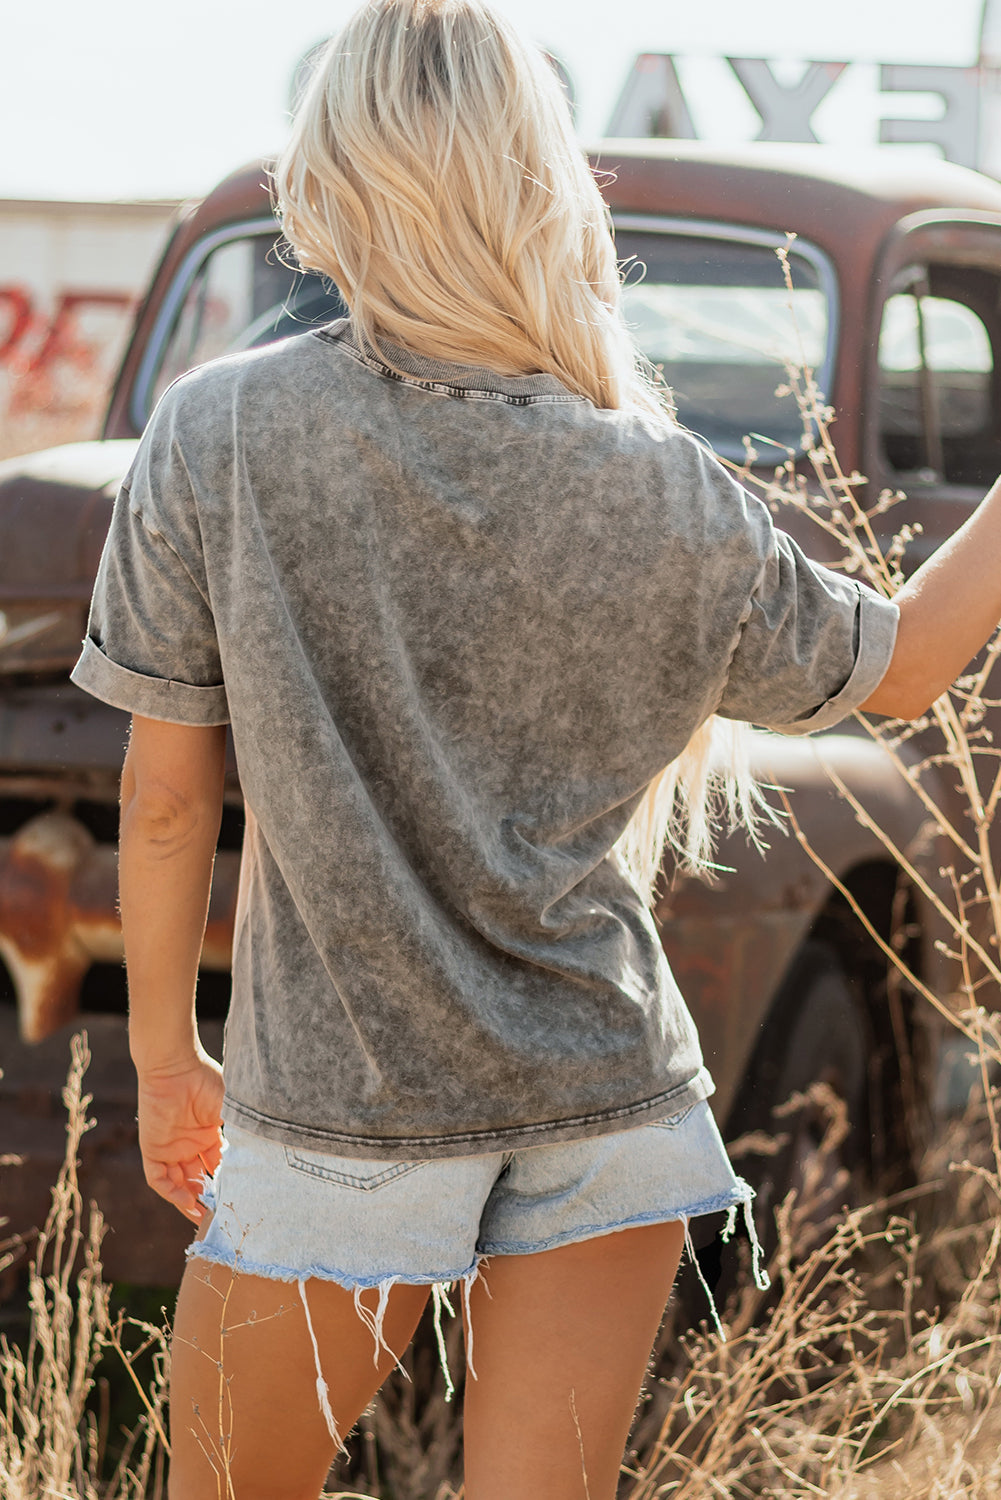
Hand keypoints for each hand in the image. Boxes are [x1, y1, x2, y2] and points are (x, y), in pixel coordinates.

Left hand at [136, 1049, 224, 1223]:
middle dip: (209, 1197)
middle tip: (222, 1214)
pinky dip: (171, 1192)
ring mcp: (171, 1148)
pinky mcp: (152, 1149)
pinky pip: (159, 1179)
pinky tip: (187, 1200)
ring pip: (180, 1183)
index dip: (228, 1182)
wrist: (175, 1065)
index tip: (240, 1196)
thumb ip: (240, 1131)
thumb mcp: (230, 1109)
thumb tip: (260, 1154)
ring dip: (190, 1200)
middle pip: (199, 1178)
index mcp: (210, 1133)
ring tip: (205, 1216)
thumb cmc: (205, 1080)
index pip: (218, 1165)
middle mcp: (190, 1144)